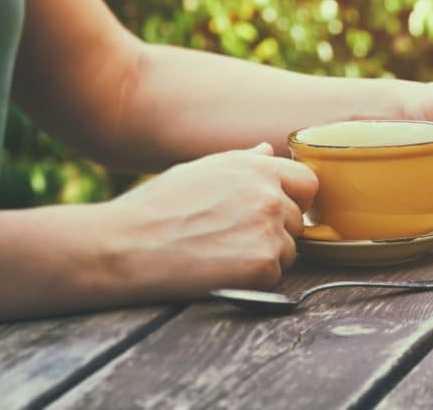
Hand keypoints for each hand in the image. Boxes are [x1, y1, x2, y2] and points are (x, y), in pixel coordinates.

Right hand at [101, 143, 316, 299]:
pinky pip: (275, 276)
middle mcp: (271, 196)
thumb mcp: (199, 170)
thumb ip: (242, 162)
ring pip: (289, 251)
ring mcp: (270, 232)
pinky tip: (220, 271)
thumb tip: (268, 152)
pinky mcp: (263, 267)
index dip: (294, 199)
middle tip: (232, 239)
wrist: (125, 246)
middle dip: (275, 231)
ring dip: (265, 256)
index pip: (308, 183)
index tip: (275, 212)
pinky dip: (253, 279)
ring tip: (221, 254)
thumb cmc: (157, 207)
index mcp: (259, 168)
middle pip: (298, 221)